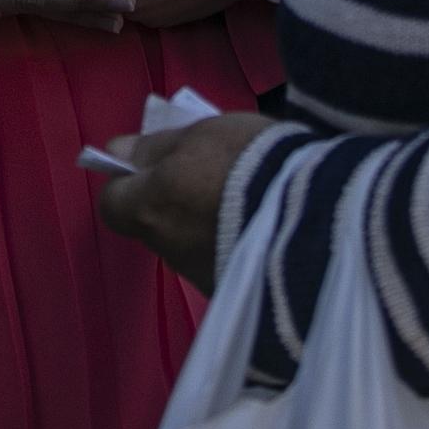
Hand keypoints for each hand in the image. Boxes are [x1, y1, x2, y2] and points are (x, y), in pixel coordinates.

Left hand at [97, 110, 276, 290]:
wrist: (316, 212)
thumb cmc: (250, 160)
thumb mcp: (202, 135)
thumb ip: (155, 148)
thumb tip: (115, 152)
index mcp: (152, 208)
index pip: (112, 206)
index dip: (126, 185)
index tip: (151, 168)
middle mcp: (169, 248)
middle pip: (153, 227)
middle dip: (171, 206)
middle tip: (208, 179)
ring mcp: (201, 276)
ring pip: (188, 247)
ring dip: (203, 228)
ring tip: (245, 205)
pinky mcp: (235, 293)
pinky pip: (221, 265)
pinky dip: (231, 247)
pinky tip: (262, 231)